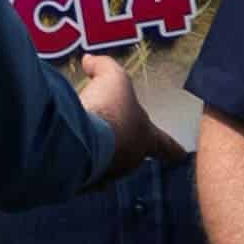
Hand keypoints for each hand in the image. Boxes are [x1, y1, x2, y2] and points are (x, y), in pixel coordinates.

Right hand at [77, 55, 181, 177]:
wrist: (75, 141)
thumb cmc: (107, 110)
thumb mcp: (112, 78)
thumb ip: (104, 66)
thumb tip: (90, 59)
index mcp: (146, 139)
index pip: (167, 145)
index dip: (173, 147)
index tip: (180, 154)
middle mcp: (130, 161)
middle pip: (131, 154)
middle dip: (120, 144)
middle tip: (107, 132)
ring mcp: (106, 175)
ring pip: (103, 166)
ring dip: (95, 154)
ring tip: (81, 141)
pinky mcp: (80, 184)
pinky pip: (79, 175)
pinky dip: (73, 164)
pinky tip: (63, 154)